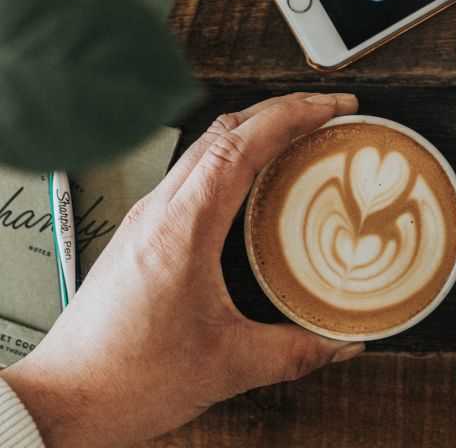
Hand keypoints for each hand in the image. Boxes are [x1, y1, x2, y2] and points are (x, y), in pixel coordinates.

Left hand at [3, 92, 363, 446]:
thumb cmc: (126, 379)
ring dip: (256, 129)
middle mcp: (160, 209)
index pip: (241, 144)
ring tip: (298, 135)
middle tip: (327, 112)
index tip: (331, 107)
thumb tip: (341, 340)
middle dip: (281, 110)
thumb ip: (294, 352)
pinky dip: (233, 157)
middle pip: (225, 129)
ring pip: (206, 145)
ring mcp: (147, 216)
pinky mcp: (142, 231)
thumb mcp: (226, 366)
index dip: (292, 116)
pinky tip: (255, 180)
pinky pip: (194, 171)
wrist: (63, 400)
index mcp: (182, 227)